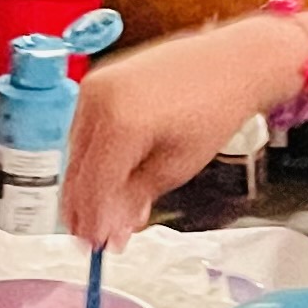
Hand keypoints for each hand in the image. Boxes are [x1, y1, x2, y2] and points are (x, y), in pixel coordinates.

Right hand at [63, 19, 298, 250]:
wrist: (230, 62)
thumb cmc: (215, 107)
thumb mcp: (176, 167)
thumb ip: (135, 199)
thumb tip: (112, 229)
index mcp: (121, 123)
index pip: (93, 187)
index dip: (92, 222)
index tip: (96, 245)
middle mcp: (98, 101)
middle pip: (78, 170)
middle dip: (85, 208)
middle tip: (95, 237)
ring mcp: (93, 87)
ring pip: (76, 151)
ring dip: (86, 185)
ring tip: (104, 212)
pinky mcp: (96, 81)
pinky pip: (83, 129)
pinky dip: (91, 157)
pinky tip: (105, 179)